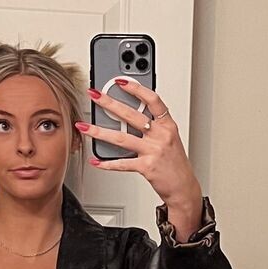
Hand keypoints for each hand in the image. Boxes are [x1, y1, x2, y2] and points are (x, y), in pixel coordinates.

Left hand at [78, 79, 201, 212]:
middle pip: (131, 115)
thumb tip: (130, 113)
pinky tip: (95, 160)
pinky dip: (106, 163)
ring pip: (121, 138)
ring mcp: (153, 151)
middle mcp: (160, 135)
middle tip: (95, 95)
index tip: (121, 81)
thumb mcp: (169, 138)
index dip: (136, 89)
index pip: (152, 100)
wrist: (183, 187)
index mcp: (167, 125)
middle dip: (110, 103)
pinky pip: (122, 163)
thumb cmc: (174, 163)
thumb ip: (153, 125)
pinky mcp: (146, 167)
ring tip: (84, 126)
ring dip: (99, 131)